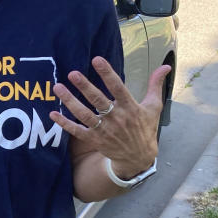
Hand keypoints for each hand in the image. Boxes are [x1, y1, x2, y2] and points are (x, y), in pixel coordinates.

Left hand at [50, 57, 170, 177]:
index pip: (118, 87)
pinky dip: (65, 123)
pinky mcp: (95, 140)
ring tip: (58, 88)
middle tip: (72, 73)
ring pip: (85, 115)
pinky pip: (77, 131)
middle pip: (98, 101)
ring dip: (70, 102)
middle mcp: (116, 118)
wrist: (139, 158)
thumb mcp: (153, 107)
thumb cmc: (145, 128)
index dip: (107, 74)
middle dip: (85, 87)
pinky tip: (53, 114)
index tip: (97, 60)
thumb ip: (155, 85)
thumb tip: (165, 66)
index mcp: (130, 107)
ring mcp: (104, 130)